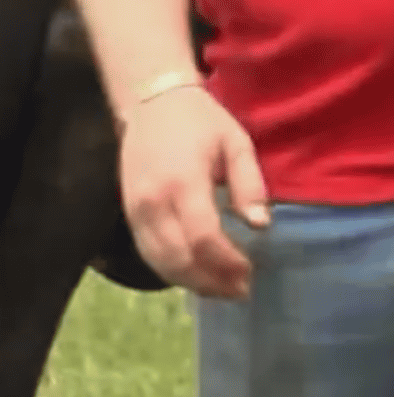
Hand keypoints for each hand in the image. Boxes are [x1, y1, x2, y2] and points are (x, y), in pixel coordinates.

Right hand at [120, 85, 266, 300]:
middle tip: (241, 291)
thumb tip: (261, 225)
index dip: (226, 262)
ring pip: (160, 262)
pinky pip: (148, 254)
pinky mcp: (128, 216)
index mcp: (183, 182)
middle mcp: (153, 202)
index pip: (203, 236)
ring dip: (192, 283)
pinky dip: (172, 272)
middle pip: (179, 257)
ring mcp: (136, 212)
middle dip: (212, 281)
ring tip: (223, 291)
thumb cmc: (202, 122)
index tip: (250, 273)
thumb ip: (249, 184)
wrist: (152, 105)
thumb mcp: (237, 143)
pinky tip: (197, 277)